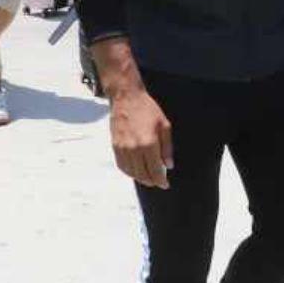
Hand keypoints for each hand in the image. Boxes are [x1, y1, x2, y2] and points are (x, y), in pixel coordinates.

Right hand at [96, 43, 172, 188]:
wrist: (126, 98)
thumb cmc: (147, 109)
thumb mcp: (164, 125)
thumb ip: (167, 147)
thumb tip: (169, 165)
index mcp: (149, 143)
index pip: (155, 170)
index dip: (161, 180)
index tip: (165, 184)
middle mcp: (134, 148)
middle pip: (143, 174)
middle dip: (152, 181)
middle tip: (158, 182)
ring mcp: (123, 148)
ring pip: (132, 172)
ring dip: (141, 178)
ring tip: (149, 178)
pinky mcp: (115, 146)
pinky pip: (122, 166)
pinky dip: (129, 172)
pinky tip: (136, 172)